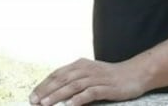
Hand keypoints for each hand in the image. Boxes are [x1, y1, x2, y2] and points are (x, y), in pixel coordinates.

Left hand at [29, 58, 146, 105]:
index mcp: (79, 65)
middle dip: (46, 91)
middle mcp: (85, 69)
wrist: (135, 74)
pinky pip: (90, 93)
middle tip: (35, 101)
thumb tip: (55, 91)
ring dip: (58, 95)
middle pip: (62, 79)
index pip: (57, 74)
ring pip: (73, 86)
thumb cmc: (109, 77)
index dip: (43, 85)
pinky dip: (79, 99)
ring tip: (46, 104)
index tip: (33, 95)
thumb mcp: (89, 74)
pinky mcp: (107, 87)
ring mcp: (96, 77)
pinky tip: (70, 105)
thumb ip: (74, 80)